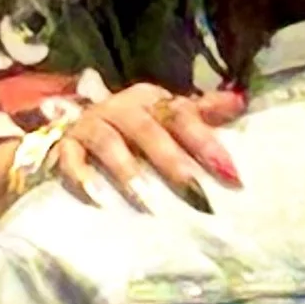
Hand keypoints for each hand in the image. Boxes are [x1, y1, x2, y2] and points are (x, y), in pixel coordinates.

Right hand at [54, 84, 244, 212]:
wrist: (71, 128)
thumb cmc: (130, 127)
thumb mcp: (163, 116)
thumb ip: (200, 112)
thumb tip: (240, 101)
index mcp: (150, 101)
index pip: (181, 116)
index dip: (206, 142)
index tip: (230, 174)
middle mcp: (120, 108)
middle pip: (148, 130)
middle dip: (173, 162)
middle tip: (196, 194)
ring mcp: (90, 125)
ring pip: (109, 143)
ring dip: (128, 172)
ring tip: (148, 203)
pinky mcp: (64, 145)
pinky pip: (69, 158)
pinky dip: (81, 177)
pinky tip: (96, 200)